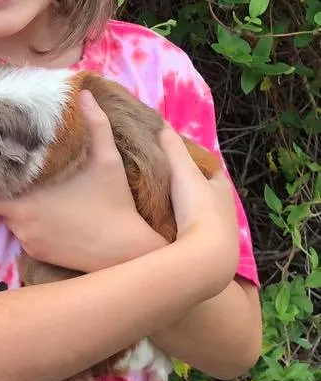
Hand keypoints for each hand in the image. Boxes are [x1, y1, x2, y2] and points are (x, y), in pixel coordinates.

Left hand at [0, 91, 166, 272]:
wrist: (127, 251)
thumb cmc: (115, 202)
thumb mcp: (108, 159)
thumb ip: (95, 124)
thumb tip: (84, 93)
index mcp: (26, 201)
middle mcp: (21, 225)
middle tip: (0, 168)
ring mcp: (29, 243)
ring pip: (12, 218)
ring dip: (16, 204)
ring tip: (27, 186)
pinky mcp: (38, 255)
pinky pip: (25, 234)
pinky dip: (29, 222)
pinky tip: (46, 210)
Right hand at [158, 124, 239, 278]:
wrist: (205, 255)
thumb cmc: (198, 208)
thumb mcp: (182, 171)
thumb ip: (173, 148)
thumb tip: (163, 125)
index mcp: (221, 186)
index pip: (209, 169)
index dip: (194, 163)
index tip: (174, 160)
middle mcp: (224, 208)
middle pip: (203, 193)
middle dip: (187, 188)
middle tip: (161, 183)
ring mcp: (217, 232)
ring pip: (197, 215)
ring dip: (183, 211)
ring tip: (157, 207)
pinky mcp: (207, 251)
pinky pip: (190, 234)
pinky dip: (179, 230)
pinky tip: (162, 231)